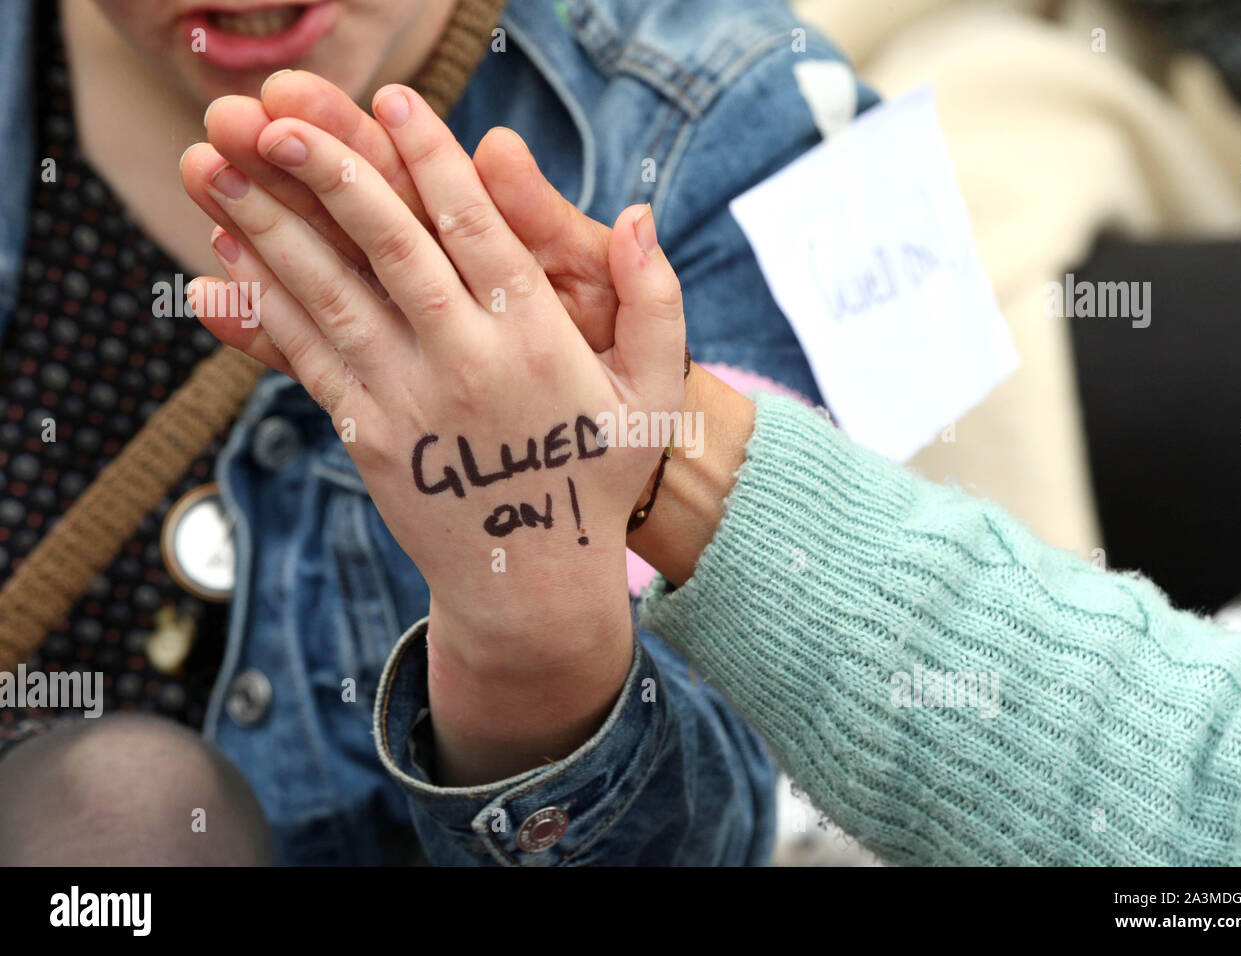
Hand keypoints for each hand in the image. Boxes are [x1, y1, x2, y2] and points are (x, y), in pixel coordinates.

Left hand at [184, 85, 685, 781]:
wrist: (532, 583)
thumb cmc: (595, 477)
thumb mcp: (653, 393)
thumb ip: (654, 300)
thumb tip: (639, 214)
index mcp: (538, 339)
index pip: (479, 229)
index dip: (433, 159)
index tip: (396, 100)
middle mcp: (467, 361)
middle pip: (391, 247)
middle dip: (330, 172)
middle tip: (273, 116)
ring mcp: (409, 399)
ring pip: (331, 293)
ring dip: (269, 223)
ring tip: (215, 164)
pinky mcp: (367, 432)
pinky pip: (308, 354)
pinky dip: (263, 299)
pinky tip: (226, 252)